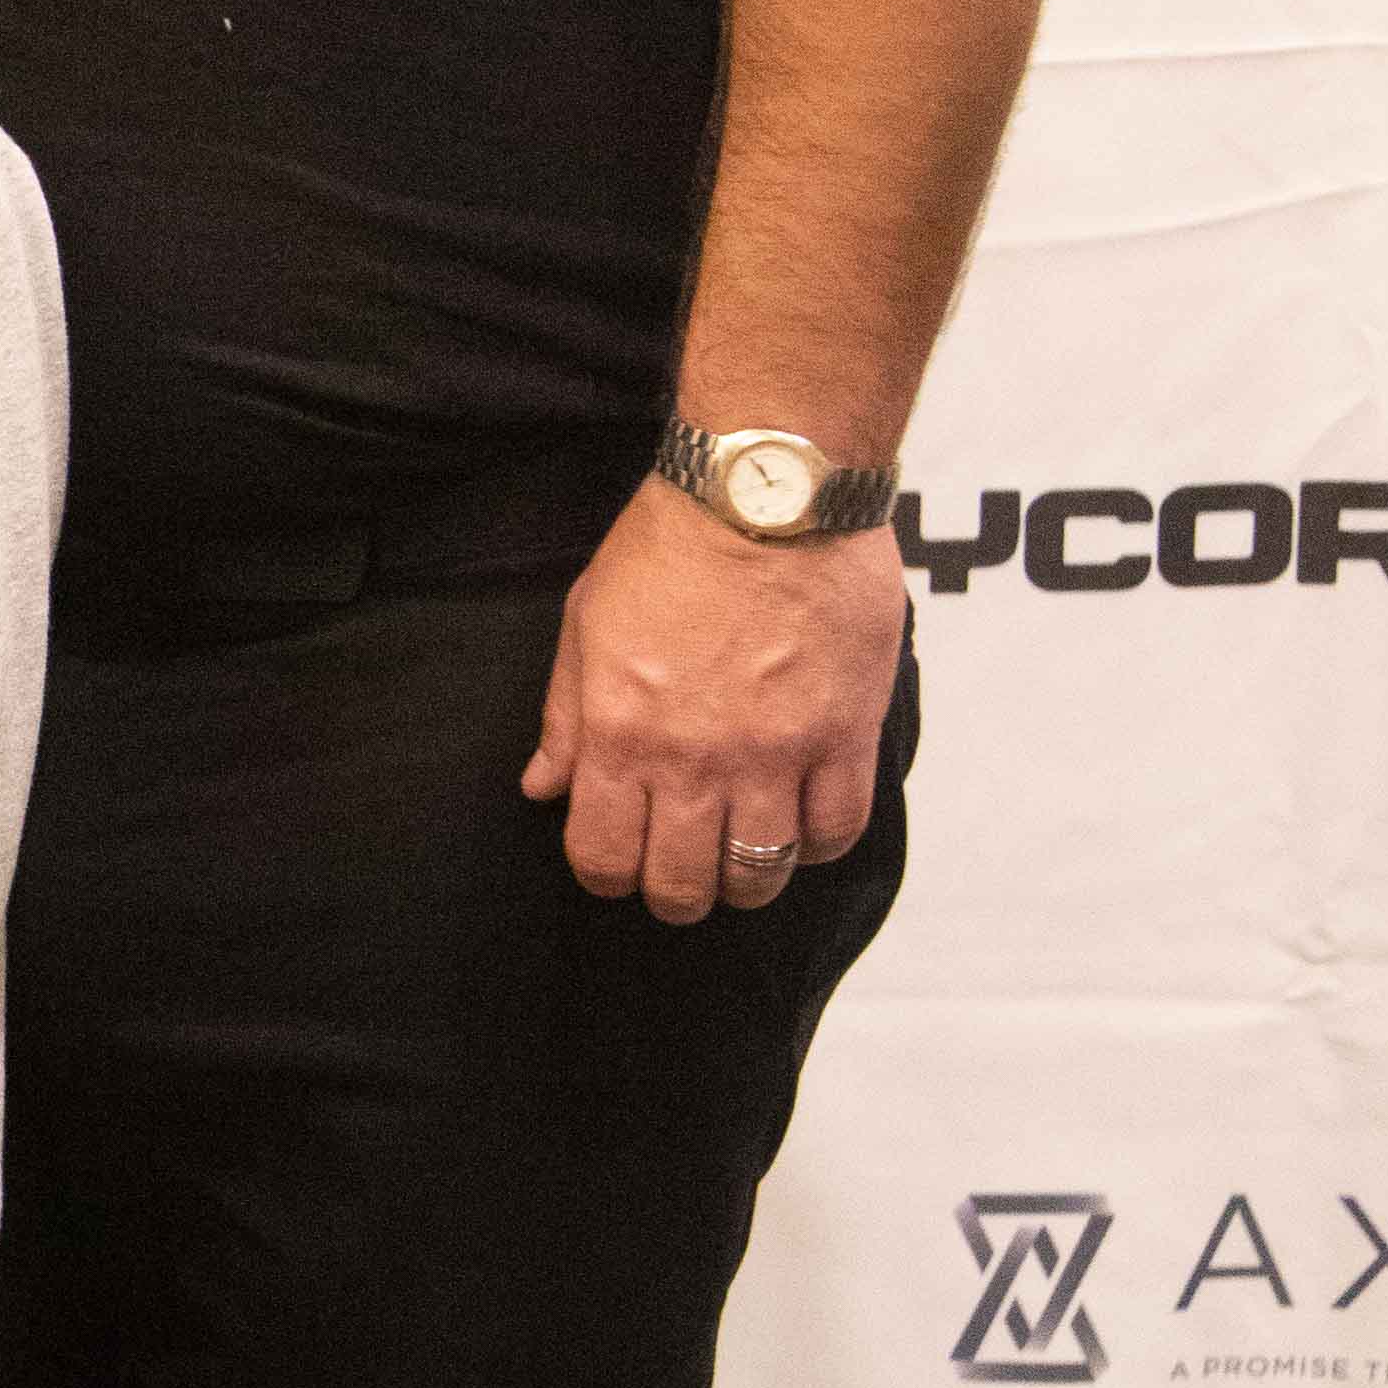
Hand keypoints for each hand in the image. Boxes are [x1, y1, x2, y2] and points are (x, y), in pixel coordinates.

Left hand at [522, 482, 903, 924]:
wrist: (766, 492)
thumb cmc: (672, 545)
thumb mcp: (585, 623)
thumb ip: (564, 716)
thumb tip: (543, 787)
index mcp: (620, 734)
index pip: (603, 857)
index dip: (607, 877)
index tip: (620, 865)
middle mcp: (695, 759)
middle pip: (683, 884)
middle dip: (677, 895)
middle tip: (685, 876)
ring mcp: (775, 753)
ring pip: (761, 871)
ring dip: (749, 880)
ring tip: (746, 857)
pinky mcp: (844, 734)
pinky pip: (838, 828)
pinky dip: (820, 843)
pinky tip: (806, 826)